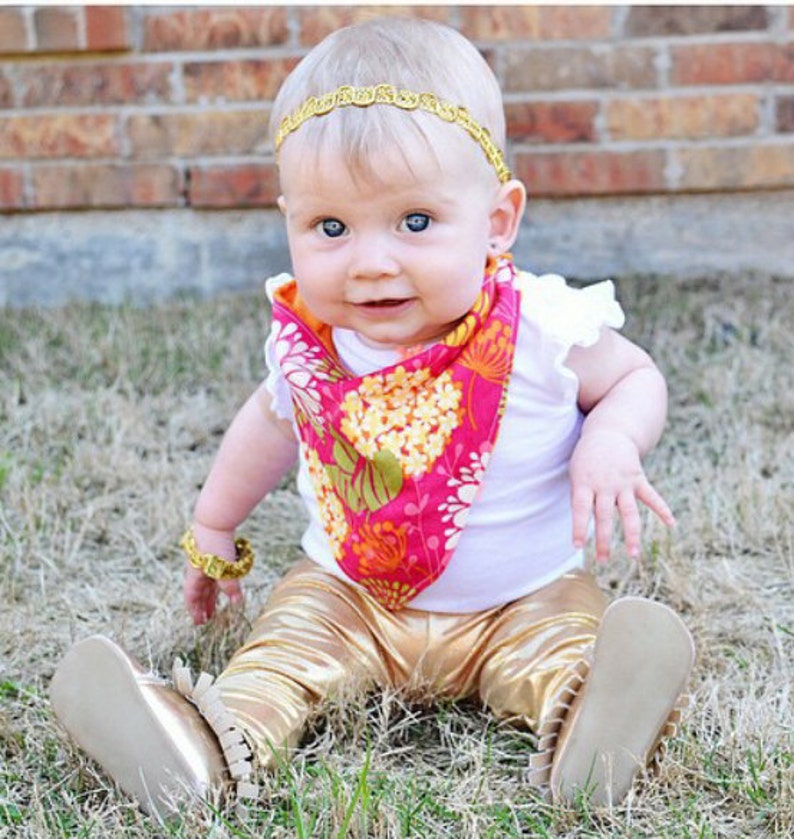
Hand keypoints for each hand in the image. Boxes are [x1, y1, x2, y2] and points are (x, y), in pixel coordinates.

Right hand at [183, 527, 244, 624]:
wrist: (215, 520)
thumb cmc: (216, 545)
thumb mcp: (223, 569)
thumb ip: (230, 586)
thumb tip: (236, 602)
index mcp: (195, 574)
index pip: (191, 596)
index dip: (195, 610)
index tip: (199, 622)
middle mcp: (198, 568)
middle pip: (200, 590)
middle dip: (204, 605)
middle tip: (208, 618)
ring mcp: (206, 559)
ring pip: (208, 581)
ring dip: (212, 594)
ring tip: (215, 605)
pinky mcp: (215, 551)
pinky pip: (215, 571)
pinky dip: (219, 581)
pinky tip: (226, 583)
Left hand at [569, 429, 674, 562]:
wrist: (608, 433)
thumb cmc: (587, 459)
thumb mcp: (576, 474)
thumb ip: (580, 497)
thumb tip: (583, 523)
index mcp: (585, 483)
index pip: (581, 509)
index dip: (579, 528)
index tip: (578, 546)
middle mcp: (605, 485)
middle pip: (605, 516)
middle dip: (604, 540)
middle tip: (602, 560)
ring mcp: (623, 483)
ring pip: (629, 512)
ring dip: (631, 535)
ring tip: (632, 555)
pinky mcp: (638, 479)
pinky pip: (652, 497)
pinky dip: (663, 510)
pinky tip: (672, 525)